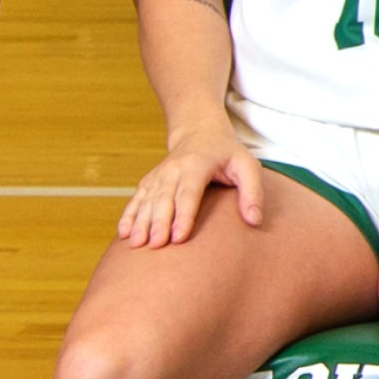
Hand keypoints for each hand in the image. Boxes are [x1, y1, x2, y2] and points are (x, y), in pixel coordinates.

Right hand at [121, 135, 265, 249]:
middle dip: (158, 223)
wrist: (199, 133)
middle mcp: (173, 170)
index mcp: (197, 165)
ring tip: (136, 244)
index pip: (189, 193)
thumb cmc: (228, 154)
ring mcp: (158, 176)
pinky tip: (123, 234)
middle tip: (155, 245)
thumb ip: (253, 192)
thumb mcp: (248, 166)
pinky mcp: (149, 182)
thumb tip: (255, 221)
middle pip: (164, 199)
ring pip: (146, 201)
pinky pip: (136, 200)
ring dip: (140, 222)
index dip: (183, 215)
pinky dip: (128, 216)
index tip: (178, 237)